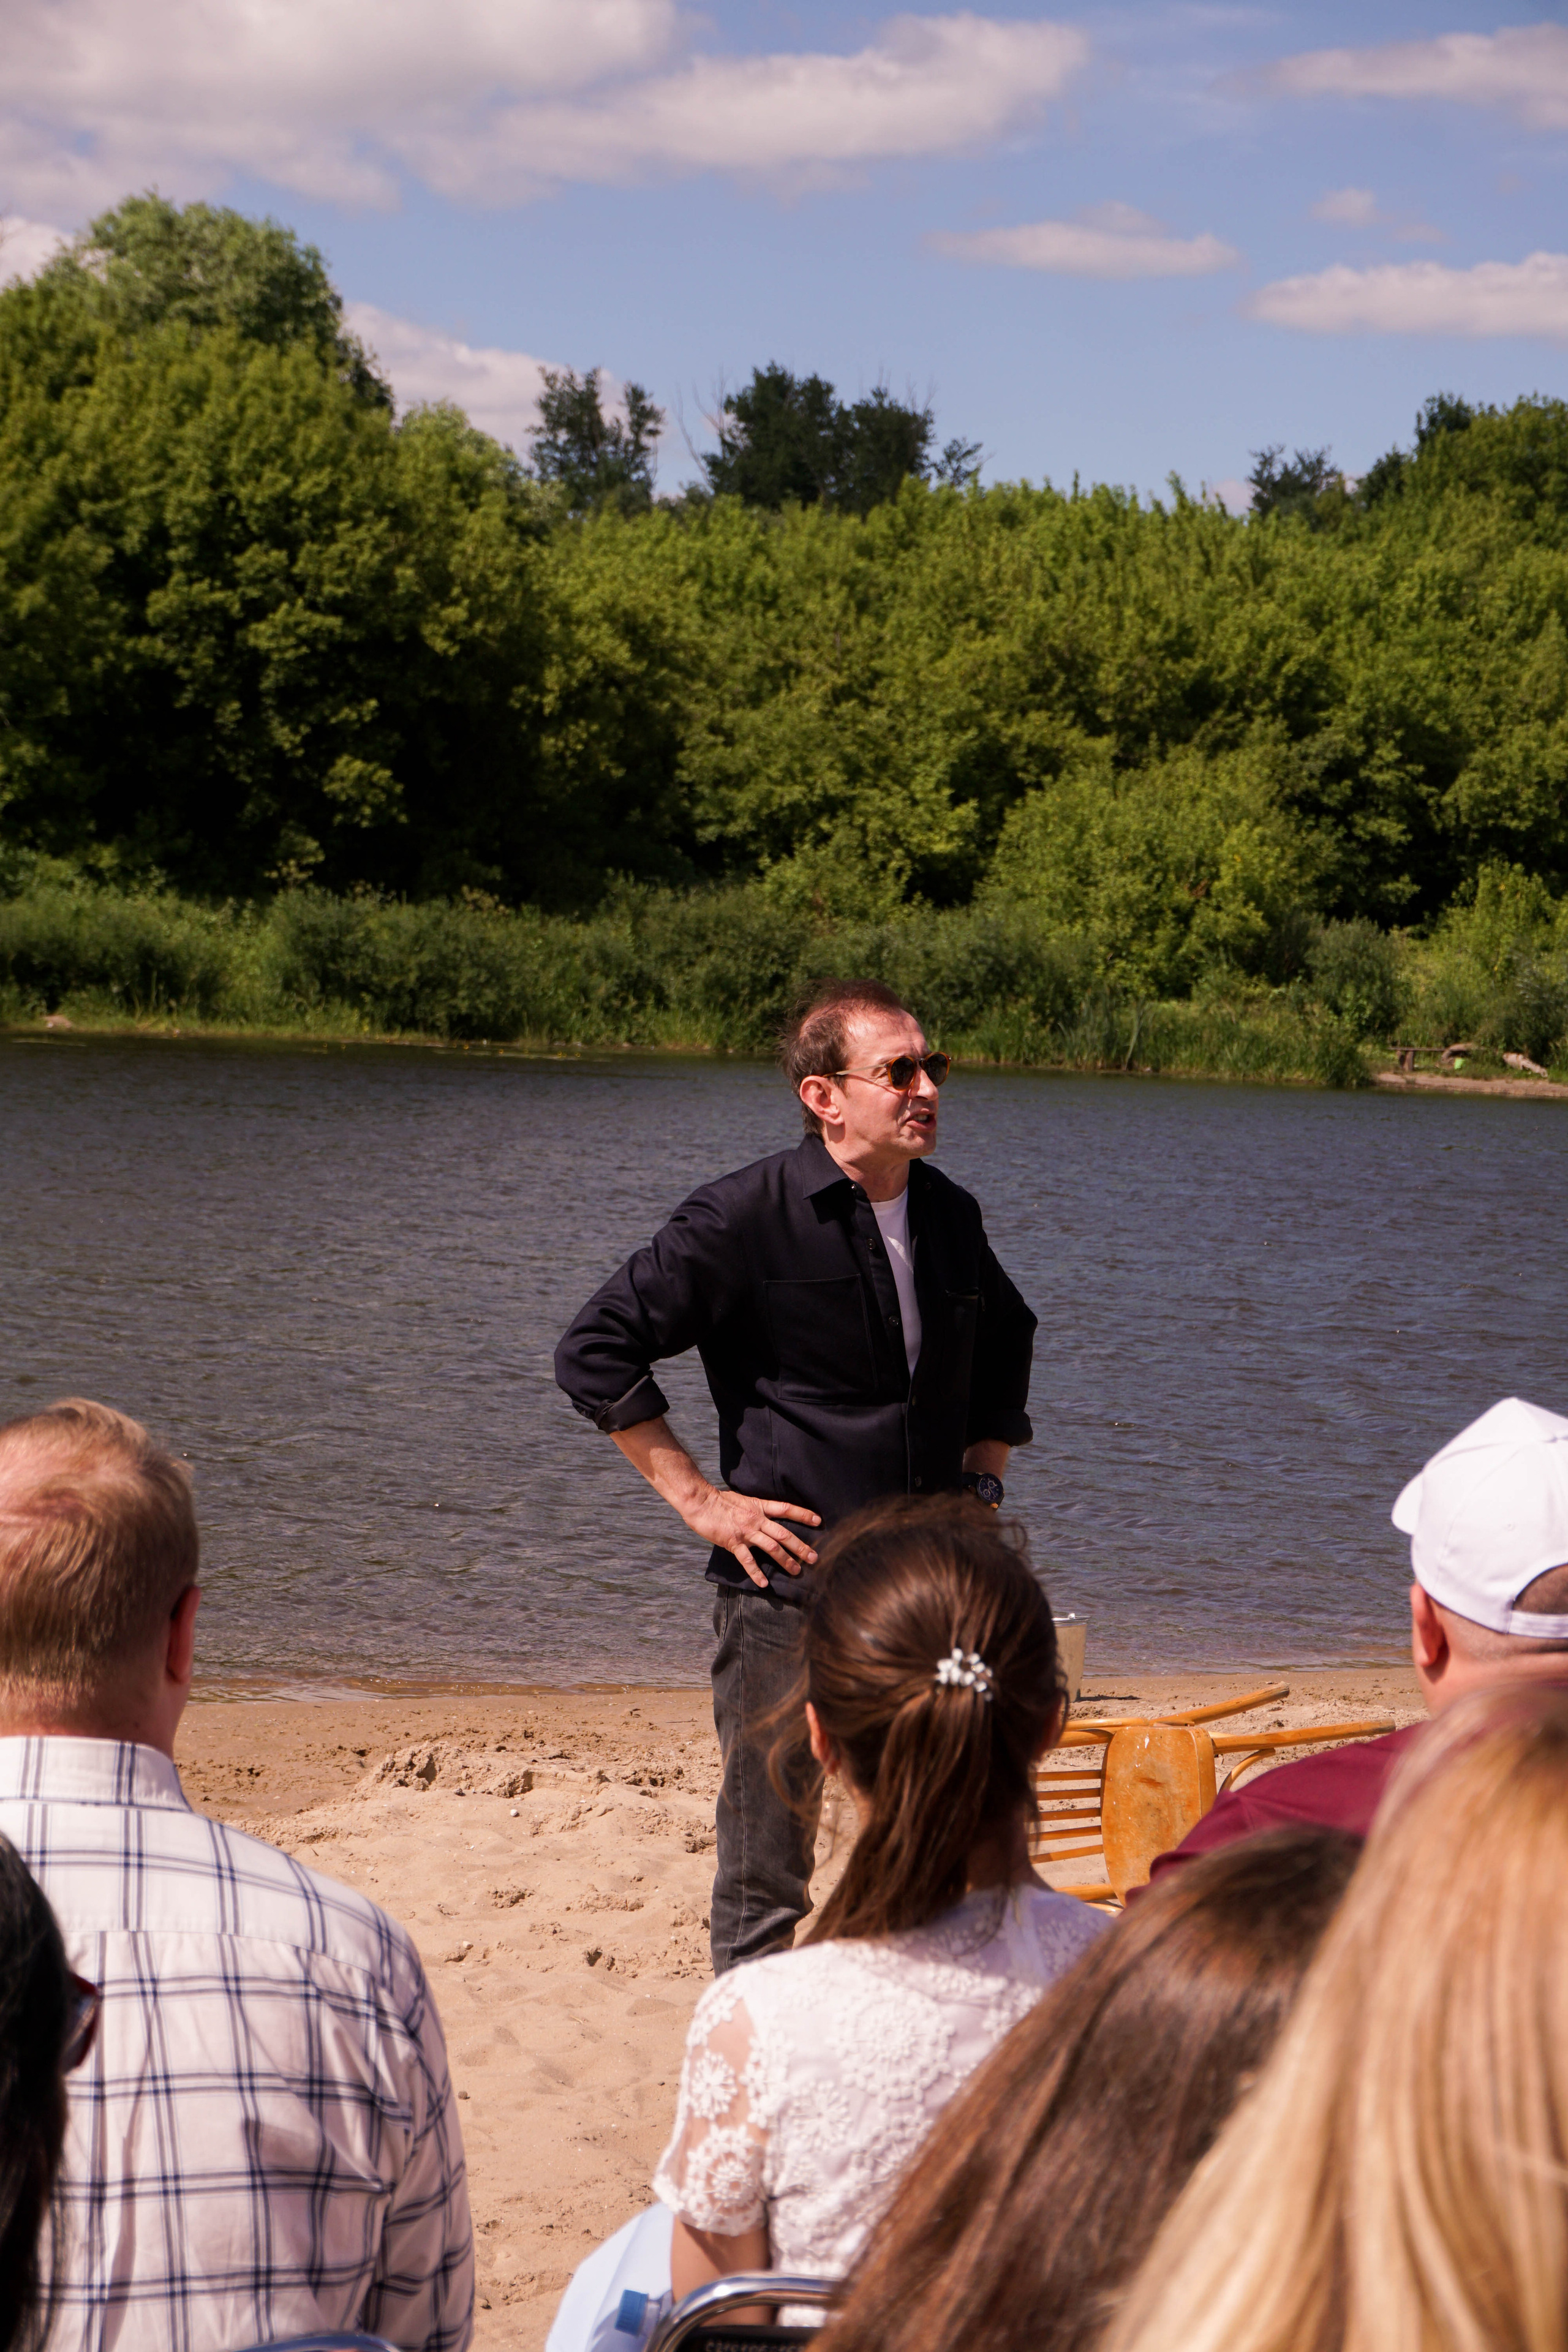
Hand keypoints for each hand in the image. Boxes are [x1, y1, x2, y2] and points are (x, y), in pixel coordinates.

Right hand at [611, 1417, 820, 1588]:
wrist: (700, 1502)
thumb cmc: (719, 1500)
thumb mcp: (742, 1499)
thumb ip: (755, 1508)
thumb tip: (766, 1515)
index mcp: (759, 1506)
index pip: (786, 1509)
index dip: (803, 1515)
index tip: (819, 1521)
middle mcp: (756, 1519)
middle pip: (784, 1533)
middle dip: (801, 1546)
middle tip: (815, 1557)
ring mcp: (745, 1531)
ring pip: (771, 1547)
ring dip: (786, 1560)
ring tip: (797, 1571)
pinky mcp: (733, 1542)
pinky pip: (747, 1560)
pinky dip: (756, 1572)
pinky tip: (764, 1583)